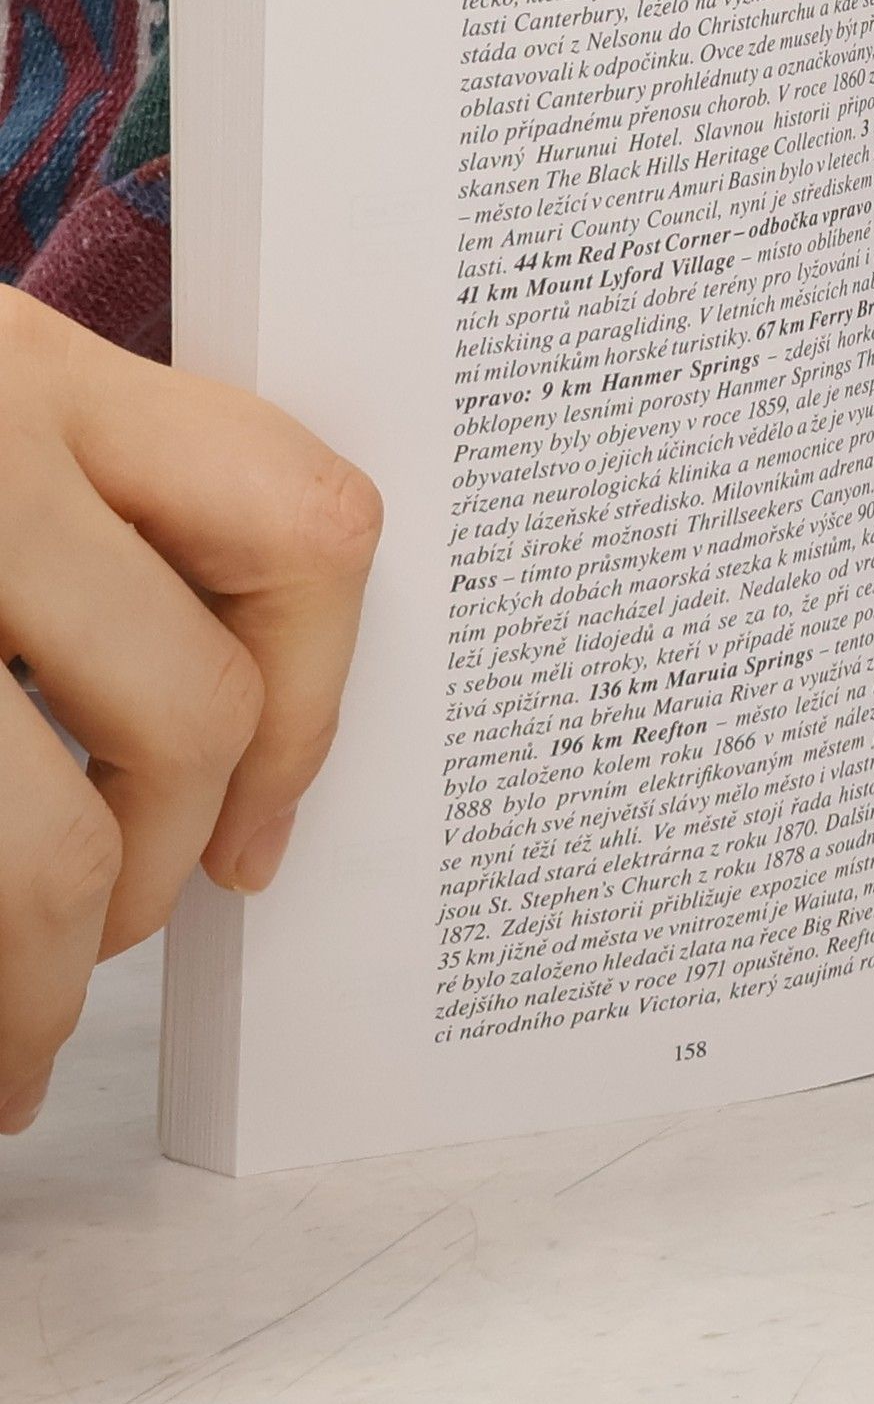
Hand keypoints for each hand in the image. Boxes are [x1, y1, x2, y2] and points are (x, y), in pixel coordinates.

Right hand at [0, 288, 380, 1134]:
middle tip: (116, 934)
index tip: (260, 819)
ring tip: (13, 1030)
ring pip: (43, 854)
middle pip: (189, 712)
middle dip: (169, 863)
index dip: (314, 697)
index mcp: (27, 372)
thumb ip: (80, 526)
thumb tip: (234, 756)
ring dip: (38, 982)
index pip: (299, 528)